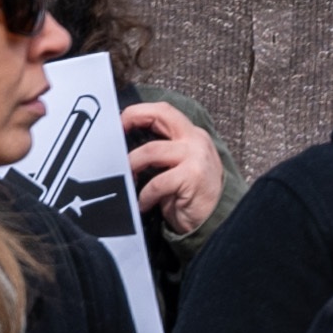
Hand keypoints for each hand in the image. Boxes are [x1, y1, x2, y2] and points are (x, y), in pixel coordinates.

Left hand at [122, 100, 226, 245]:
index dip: (138, 112)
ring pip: (151, 150)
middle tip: (114, 137)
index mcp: (191, 135)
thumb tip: (125, 150)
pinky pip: (157, 182)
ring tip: (126, 181)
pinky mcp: (192, 176)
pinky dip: (144, 195)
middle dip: (133, 119)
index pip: (164, 111)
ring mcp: (196, 156)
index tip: (118, 123)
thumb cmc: (193, 196)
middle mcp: (195, 140)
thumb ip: (161, 153)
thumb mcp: (179, 167)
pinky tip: (143, 204)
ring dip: (132, 166)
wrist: (219, 221)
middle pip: (161, 114)